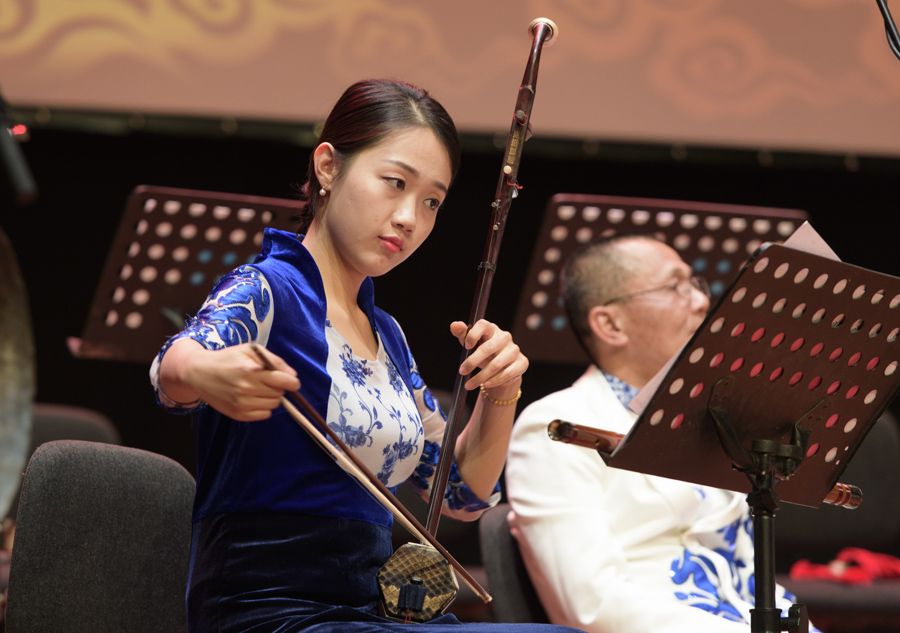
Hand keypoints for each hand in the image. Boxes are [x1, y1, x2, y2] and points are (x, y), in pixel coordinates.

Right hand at [172, 340, 300, 421]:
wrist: (199, 373)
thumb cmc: (227, 359)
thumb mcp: (250, 350)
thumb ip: (274, 360)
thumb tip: (292, 375)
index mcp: (251, 370)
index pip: (283, 381)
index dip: (292, 382)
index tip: (293, 382)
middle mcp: (247, 388)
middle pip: (279, 393)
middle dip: (278, 387)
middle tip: (267, 381)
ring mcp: (242, 403)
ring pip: (273, 404)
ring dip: (271, 397)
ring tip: (258, 389)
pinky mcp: (238, 414)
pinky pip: (264, 415)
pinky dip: (263, 408)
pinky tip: (253, 398)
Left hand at [450, 319, 527, 391]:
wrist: (502, 370)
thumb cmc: (484, 354)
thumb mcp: (472, 345)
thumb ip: (462, 334)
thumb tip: (454, 325)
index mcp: (491, 329)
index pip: (483, 325)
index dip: (474, 334)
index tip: (466, 346)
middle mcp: (504, 337)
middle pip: (488, 348)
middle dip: (472, 361)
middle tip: (461, 371)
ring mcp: (514, 350)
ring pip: (496, 364)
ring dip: (481, 376)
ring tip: (469, 384)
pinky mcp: (522, 362)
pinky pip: (507, 373)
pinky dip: (495, 380)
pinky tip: (486, 384)